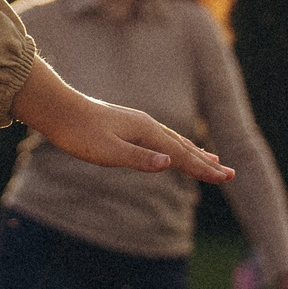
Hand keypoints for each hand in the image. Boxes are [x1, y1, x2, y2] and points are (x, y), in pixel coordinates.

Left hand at [10, 63, 231, 183]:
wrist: (57, 109)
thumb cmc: (79, 133)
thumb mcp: (107, 151)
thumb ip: (138, 158)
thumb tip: (169, 163)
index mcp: (147, 133)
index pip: (181, 155)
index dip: (204, 169)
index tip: (226, 179)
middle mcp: (148, 126)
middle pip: (184, 147)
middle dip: (207, 163)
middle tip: (230, 174)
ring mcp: (138, 124)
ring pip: (174, 141)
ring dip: (195, 153)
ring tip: (213, 160)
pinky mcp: (128, 126)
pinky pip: (161, 139)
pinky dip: (176, 146)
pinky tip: (172, 150)